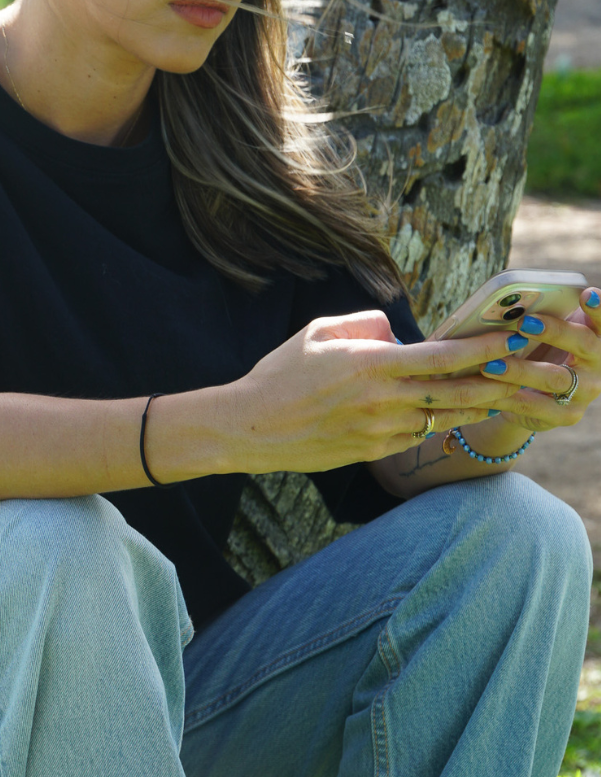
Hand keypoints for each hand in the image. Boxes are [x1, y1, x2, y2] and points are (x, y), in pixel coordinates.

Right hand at [228, 310, 527, 474]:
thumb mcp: (318, 331)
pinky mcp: (373, 452)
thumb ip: (365, 324)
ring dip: (477, 406)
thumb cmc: (280, 373)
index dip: (483, 349)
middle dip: (498, 381)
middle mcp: (381, 400)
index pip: (442, 357)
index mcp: (370, 364)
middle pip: (455, 393)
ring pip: (442, 418)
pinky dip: (438, 423)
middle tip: (528, 371)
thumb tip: (397, 333)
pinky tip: (456, 414)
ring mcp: (379, 430)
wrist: (250, 428)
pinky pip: (416, 434)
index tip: (511, 339)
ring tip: (506, 393)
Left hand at [477, 287, 600, 432]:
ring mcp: (585, 392)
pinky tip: (484, 391)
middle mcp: (598, 364)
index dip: (598, 308)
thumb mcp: (547, 332)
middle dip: (554, 331)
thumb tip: (514, 300)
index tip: (587, 294)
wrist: (536, 396)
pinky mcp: (567, 415)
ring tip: (490, 365)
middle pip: (583, 344)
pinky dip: (506, 397)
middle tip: (524, 323)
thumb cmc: (541, 350)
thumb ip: (544, 315)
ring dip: (521, 370)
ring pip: (555, 378)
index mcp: (596, 336)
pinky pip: (534, 405)